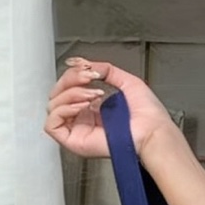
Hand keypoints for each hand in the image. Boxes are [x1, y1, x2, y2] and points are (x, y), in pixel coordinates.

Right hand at [44, 59, 174, 161]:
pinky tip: (82, 106)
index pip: (68, 87)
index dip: (73, 74)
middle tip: (88, 77)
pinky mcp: (73, 141)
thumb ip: (103, 69)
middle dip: (70, 80)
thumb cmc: (148, 114)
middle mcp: (83, 119)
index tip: (88, 69)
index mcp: (93, 107)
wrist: (153, 130)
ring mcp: (77, 130)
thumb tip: (79, 62)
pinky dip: (63, 109)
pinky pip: (51, 124)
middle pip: (57, 94)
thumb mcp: (125, 80)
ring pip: (53, 106)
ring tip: (92, 94)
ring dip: (70, 93)